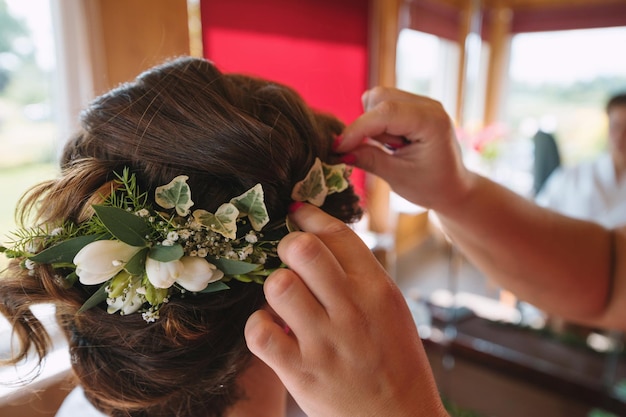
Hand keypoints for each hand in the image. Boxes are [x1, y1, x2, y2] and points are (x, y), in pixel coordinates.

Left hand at [244, 204, 447, 416]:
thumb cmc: (395, 361)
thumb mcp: (391, 309)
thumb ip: (359, 275)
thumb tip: (318, 239)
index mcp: (377, 289)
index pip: (335, 234)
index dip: (308, 216)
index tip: (295, 214)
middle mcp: (352, 310)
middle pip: (301, 249)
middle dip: (287, 247)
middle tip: (288, 259)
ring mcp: (324, 342)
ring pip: (278, 285)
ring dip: (274, 288)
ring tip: (283, 300)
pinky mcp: (300, 372)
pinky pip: (258, 331)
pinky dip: (258, 326)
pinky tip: (272, 330)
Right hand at [337, 87, 472, 211]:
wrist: (453, 188)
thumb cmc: (430, 187)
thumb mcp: (397, 178)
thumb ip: (368, 159)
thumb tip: (338, 151)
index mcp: (432, 122)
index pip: (386, 113)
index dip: (357, 128)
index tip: (338, 147)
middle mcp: (429, 105)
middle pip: (380, 98)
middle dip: (366, 125)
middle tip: (378, 151)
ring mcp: (422, 103)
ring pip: (379, 98)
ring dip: (372, 124)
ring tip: (390, 148)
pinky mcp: (414, 106)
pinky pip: (384, 104)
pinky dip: (378, 122)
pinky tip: (391, 142)